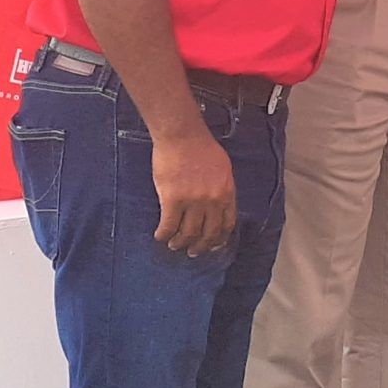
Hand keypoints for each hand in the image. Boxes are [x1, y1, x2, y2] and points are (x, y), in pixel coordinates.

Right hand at [151, 128, 236, 255]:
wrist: (182, 136)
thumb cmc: (201, 147)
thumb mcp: (222, 169)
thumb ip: (221, 189)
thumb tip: (218, 206)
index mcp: (227, 193)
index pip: (227, 224)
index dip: (219, 239)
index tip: (213, 245)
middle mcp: (212, 201)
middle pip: (208, 233)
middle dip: (201, 246)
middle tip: (193, 252)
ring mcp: (193, 201)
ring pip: (188, 233)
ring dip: (180, 243)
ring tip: (174, 245)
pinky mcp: (173, 200)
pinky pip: (169, 225)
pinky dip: (164, 234)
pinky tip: (160, 236)